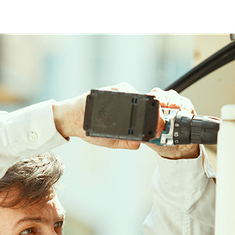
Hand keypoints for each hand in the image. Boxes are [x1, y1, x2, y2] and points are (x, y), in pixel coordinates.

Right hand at [52, 84, 199, 158]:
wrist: (73, 120)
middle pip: (146, 104)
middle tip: (159, 120)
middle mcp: (126, 105)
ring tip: (150, 111)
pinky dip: (132, 95)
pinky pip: (128, 90)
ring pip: (139, 96)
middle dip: (154, 112)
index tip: (161, 126)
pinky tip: (130, 103)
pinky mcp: (114, 89)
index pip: (145, 116)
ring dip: (146, 104)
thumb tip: (139, 144)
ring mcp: (121, 96)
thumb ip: (126, 142)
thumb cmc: (90, 130)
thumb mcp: (111, 140)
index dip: (156, 120)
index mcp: (127, 116)